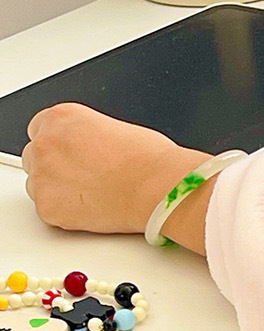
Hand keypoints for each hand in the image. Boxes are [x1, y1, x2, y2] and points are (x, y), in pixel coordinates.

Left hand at [22, 104, 206, 247]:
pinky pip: (49, 210)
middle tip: (87, 178)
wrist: (160, 189)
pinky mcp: (48, 207)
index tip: (73, 156)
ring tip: (95, 194)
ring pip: (38, 185)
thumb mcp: (117, 130)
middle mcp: (46, 143)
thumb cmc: (151, 161)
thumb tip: (88, 150)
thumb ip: (89, 137)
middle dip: (57, 167)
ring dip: (59, 190)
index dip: (61, 145)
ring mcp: (43, 176)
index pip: (41, 129)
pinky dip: (67, 212)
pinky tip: (94, 208)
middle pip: (36, 156)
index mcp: (62, 118)